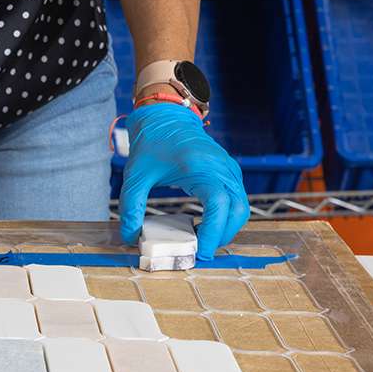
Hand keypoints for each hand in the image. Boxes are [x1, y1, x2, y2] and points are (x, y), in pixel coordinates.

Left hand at [119, 102, 248, 259]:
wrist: (166, 119)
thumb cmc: (152, 145)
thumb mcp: (135, 176)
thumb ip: (131, 207)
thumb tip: (130, 238)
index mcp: (202, 167)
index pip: (219, 205)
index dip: (213, 232)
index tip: (200, 251)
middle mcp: (223, 169)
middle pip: (237, 211)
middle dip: (221, 236)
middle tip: (199, 252)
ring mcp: (230, 170)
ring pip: (241, 208)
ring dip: (225, 229)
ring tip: (200, 242)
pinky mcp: (230, 174)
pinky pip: (237, 201)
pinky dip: (227, 218)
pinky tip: (205, 227)